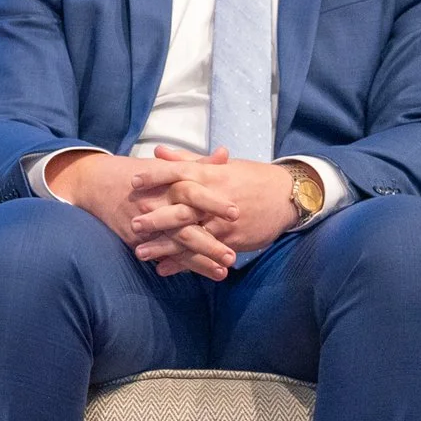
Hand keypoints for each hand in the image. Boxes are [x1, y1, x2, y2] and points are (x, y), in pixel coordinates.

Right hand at [54, 148, 234, 279]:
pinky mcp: (136, 239)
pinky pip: (160, 254)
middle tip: (232, 256)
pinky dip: (179, 266)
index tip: (236, 213)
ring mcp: (145, 225)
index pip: (192, 192)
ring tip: (222, 272)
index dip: (213, 202)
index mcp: (166, 184)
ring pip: (175, 245)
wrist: (96, 183)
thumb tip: (225, 154)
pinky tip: (197, 275)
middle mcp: (155, 205)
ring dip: (199, 261)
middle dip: (209, 243)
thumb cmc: (137, 172)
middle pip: (185, 226)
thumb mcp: (167, 166)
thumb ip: (198, 164)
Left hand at [136, 147, 299, 255]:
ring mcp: (223, 222)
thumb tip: (157, 151)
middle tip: (133, 224)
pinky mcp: (232, 240)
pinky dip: (184, 263)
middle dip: (157, 217)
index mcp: (211, 175)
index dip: (156, 176)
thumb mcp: (222, 165)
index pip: (179, 173)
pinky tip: (164, 269)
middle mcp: (215, 199)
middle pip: (182, 208)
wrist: (287, 196)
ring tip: (140, 253)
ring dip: (164, 246)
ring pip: (191, 236)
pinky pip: (204, 253)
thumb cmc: (251, 177)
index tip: (133, 182)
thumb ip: (187, 160)